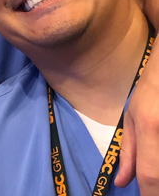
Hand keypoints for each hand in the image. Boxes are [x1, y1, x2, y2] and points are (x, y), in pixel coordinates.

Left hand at [117, 65, 158, 193]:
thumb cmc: (151, 91)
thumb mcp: (134, 117)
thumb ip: (129, 151)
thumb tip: (122, 182)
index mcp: (151, 127)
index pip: (151, 176)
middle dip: (156, 186)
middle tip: (149, 184)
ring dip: (158, 175)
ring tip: (151, 153)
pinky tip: (156, 152)